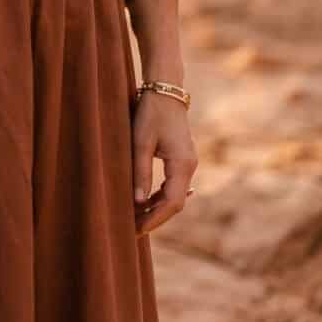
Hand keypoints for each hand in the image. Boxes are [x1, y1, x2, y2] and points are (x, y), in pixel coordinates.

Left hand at [131, 91, 195, 235]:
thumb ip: (140, 172)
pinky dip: (159, 196)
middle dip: (155, 218)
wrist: (165, 90)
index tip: (137, 231)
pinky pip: (173, 184)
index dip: (155, 219)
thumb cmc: (150, 113)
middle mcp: (189, 166)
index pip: (172, 202)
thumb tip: (138, 202)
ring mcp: (187, 163)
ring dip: (156, 208)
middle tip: (132, 231)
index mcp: (182, 164)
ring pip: (174, 195)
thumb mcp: (140, 142)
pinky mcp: (181, 158)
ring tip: (135, 220)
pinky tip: (146, 203)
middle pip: (175, 203)